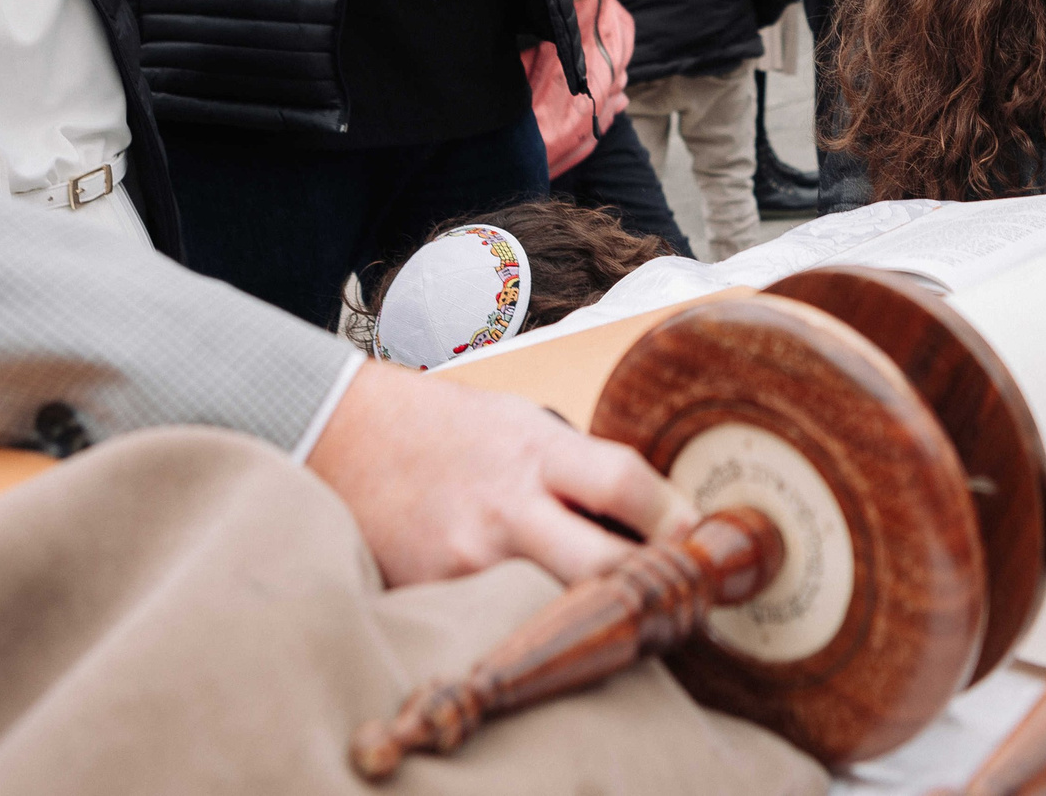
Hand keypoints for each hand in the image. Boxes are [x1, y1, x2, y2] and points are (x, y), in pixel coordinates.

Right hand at [306, 361, 697, 586]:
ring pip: (558, 606)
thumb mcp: (522, 422)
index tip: (701, 535)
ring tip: (629, 615)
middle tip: (684, 596)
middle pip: (603, 565)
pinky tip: (552, 620)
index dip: (674, 517)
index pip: (626, 484)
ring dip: (598, 614)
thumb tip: (651, 512)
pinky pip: (505, 618)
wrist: (344, 436)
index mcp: (536, 451)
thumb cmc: (446, 429)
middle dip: (651, 585)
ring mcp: (469, 558)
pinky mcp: (437, 593)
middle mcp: (506, 507)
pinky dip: (534, 622)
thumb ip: (577, 465)